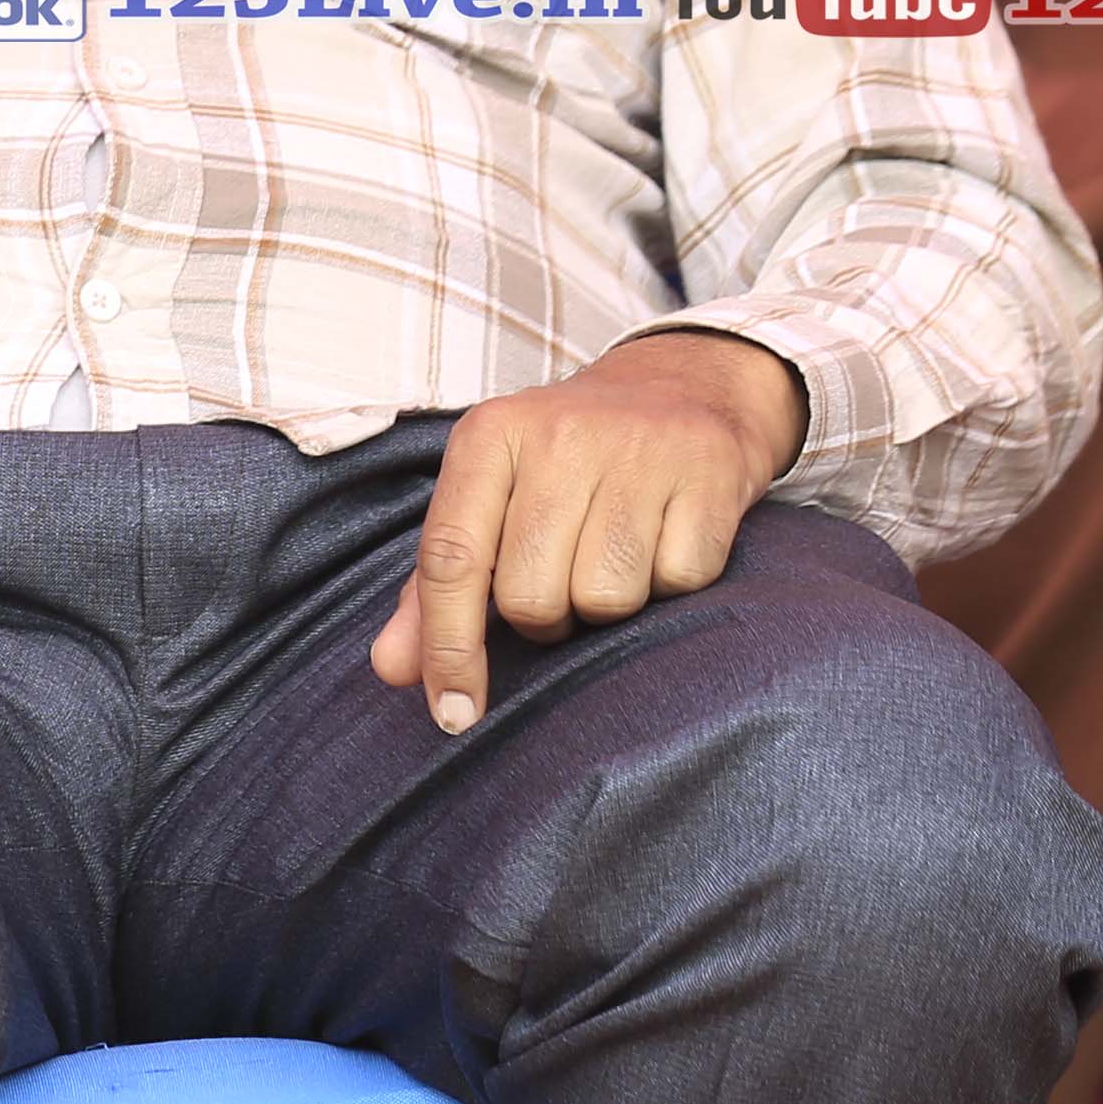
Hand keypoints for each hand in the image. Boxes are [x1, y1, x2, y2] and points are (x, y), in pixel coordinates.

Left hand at [368, 330, 808, 734]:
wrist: (683, 388)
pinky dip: (669, 583)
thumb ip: (434, 585)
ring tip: (612, 556)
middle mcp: (558, 437)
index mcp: (488, 436)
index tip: (453, 715)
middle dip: (545, 618)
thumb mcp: (489, 497)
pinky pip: (678, 582)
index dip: (447, 647)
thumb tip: (393, 669)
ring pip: (605, 599)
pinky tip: (664, 538)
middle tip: (562, 578)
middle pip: (532, 597)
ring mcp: (638, 453)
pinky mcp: (709, 476)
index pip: (450, 558)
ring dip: (607, 605)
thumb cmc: (566, 462)